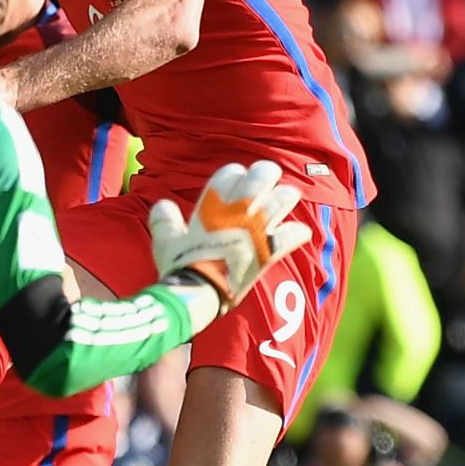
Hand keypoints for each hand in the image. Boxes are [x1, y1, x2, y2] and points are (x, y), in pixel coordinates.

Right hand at [147, 161, 312, 312]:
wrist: (200, 292)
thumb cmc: (180, 265)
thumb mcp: (165, 240)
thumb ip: (164, 220)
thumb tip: (161, 206)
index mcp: (214, 204)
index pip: (229, 174)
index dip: (234, 173)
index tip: (236, 175)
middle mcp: (239, 211)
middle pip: (261, 178)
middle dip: (266, 173)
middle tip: (269, 174)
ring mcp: (257, 230)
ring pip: (283, 200)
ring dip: (287, 196)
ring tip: (289, 195)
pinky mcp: (269, 251)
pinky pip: (292, 236)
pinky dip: (298, 233)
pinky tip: (302, 231)